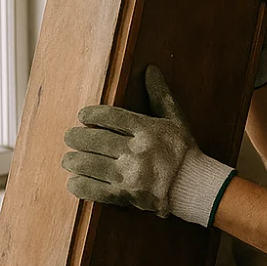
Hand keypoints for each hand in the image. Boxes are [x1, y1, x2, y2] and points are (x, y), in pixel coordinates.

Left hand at [61, 66, 234, 226]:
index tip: (82, 116)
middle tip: (71, 137)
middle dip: (75, 137)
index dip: (90, 114)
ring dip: (72, 160)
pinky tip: (75, 179)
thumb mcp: (175, 120)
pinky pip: (90, 189)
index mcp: (148, 130)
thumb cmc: (183, 151)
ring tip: (70, 159)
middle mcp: (138, 152)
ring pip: (86, 164)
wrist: (195, 187)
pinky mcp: (125, 195)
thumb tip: (151, 69)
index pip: (109, 116)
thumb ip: (160, 95)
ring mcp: (130, 175)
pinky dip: (77, 184)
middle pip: (92, 139)